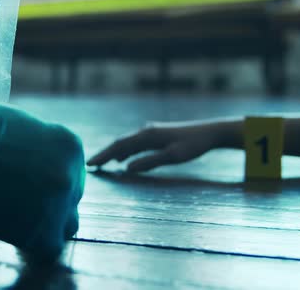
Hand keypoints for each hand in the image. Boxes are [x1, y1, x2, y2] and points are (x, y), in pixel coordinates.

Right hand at [87, 121, 225, 171]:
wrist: (209, 132)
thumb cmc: (193, 145)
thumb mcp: (173, 156)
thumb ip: (149, 162)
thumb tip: (127, 169)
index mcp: (147, 135)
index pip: (119, 146)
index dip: (104, 155)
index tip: (90, 164)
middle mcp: (145, 131)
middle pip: (119, 143)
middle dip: (104, 154)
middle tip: (90, 165)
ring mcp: (150, 132)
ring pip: (126, 143)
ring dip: (113, 153)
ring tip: (101, 163)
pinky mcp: (155, 135)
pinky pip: (134, 144)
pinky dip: (124, 151)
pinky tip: (122, 159)